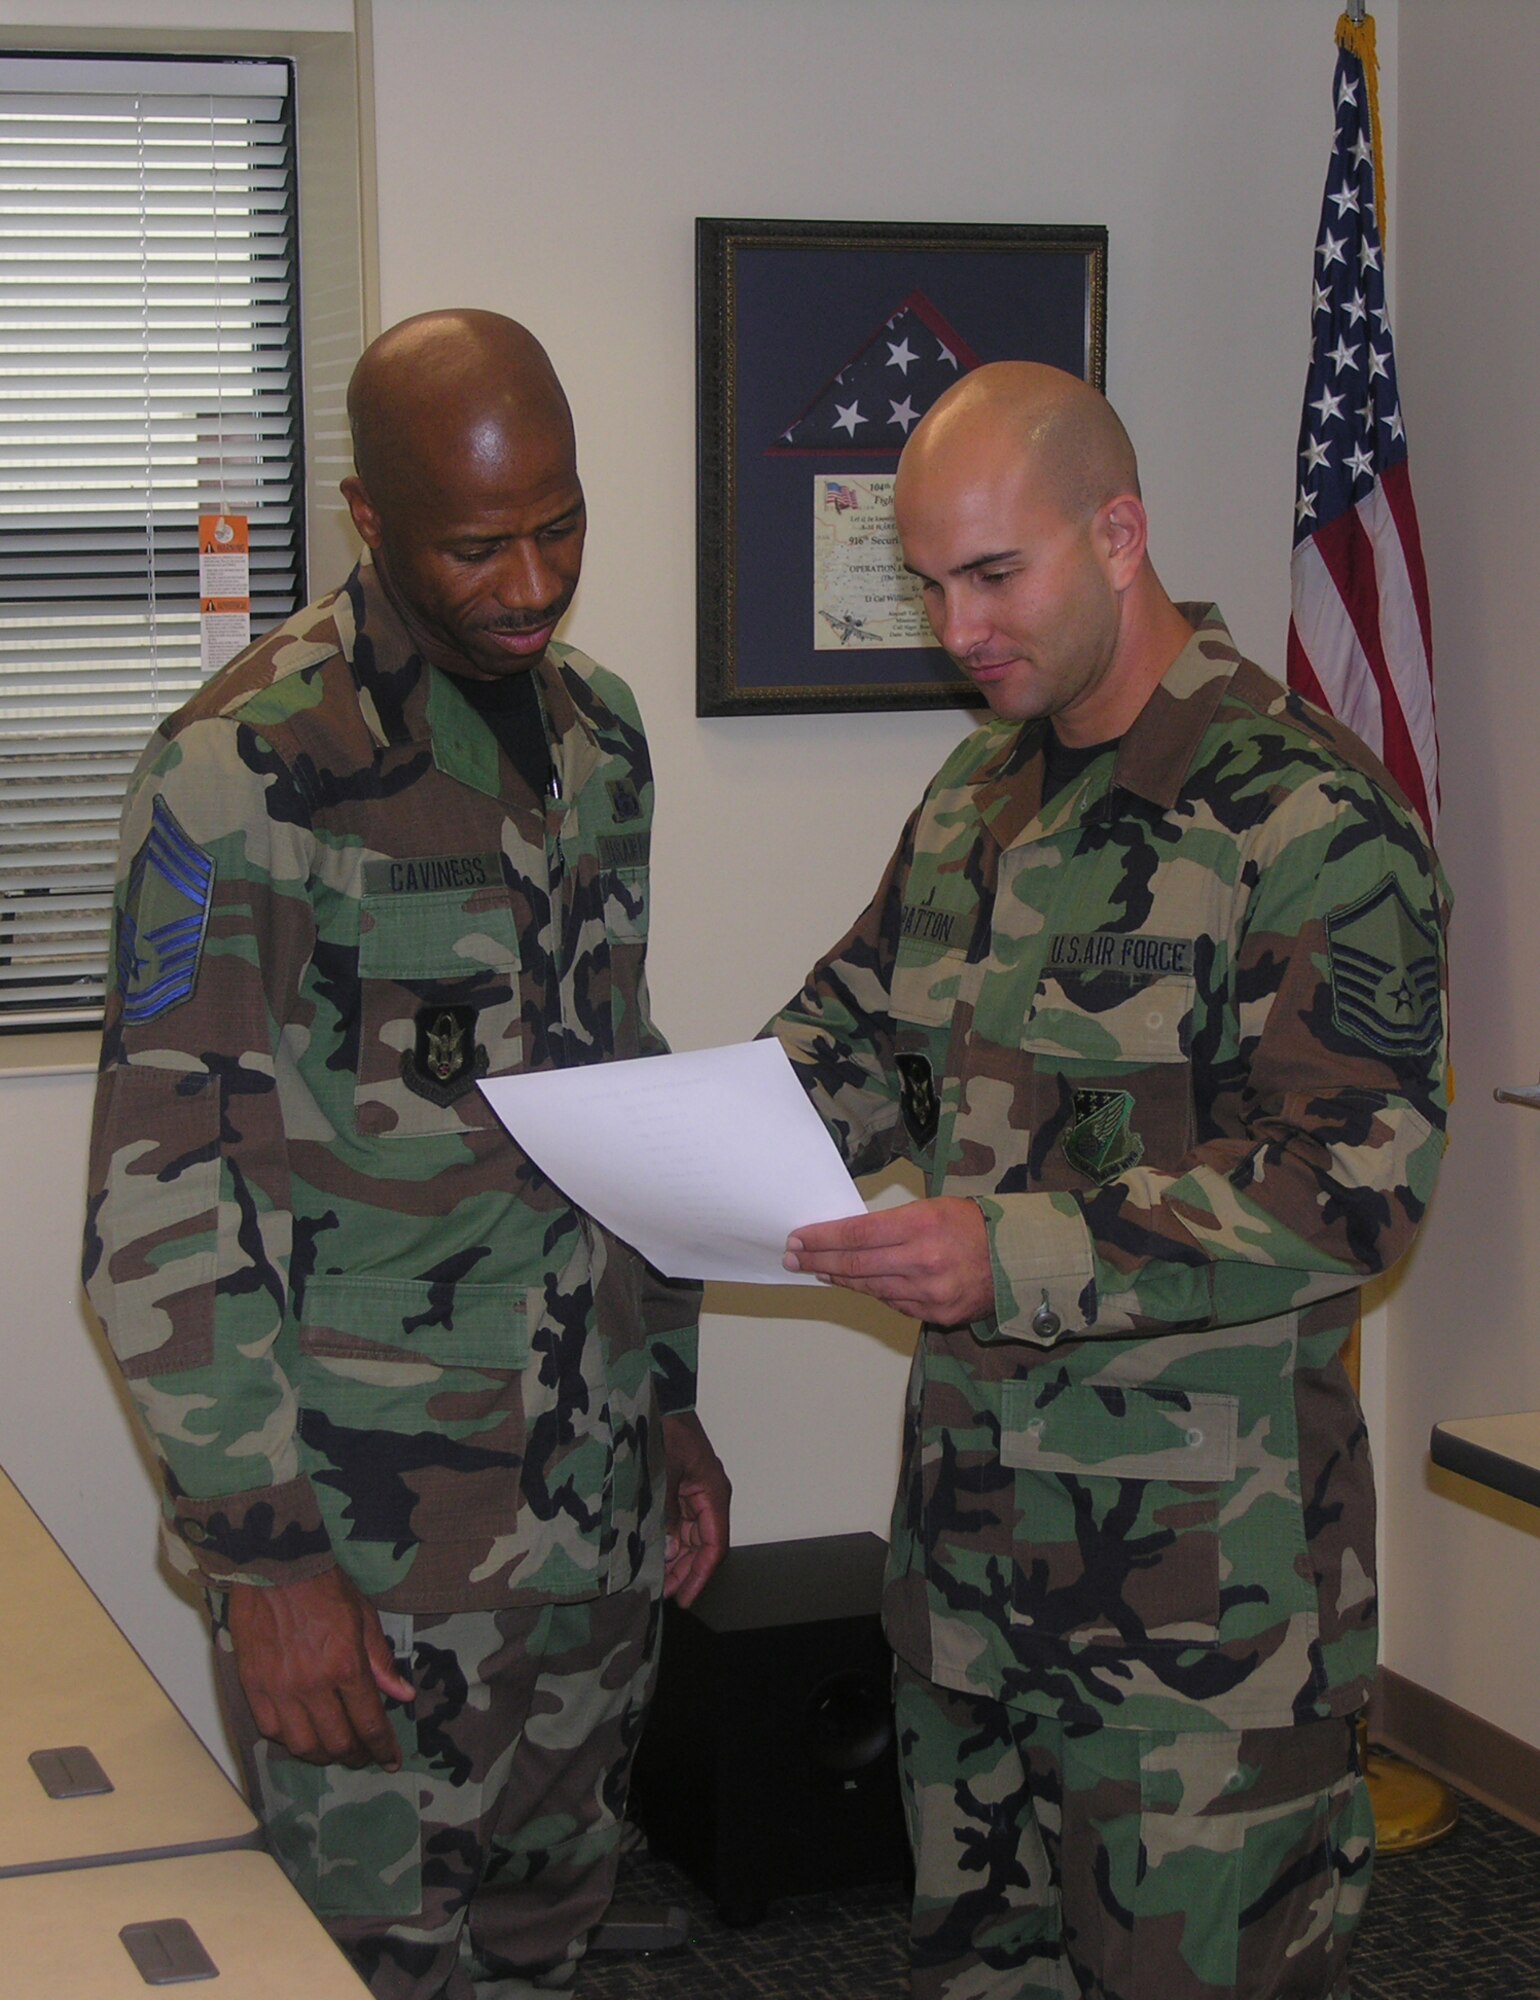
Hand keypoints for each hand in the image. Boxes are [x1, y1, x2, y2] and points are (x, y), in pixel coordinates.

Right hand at [226, 1568, 415, 1769]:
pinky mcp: (253, 1687)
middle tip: (363, 1754)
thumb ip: (381, 1661)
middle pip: (337, 1742)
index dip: (383, 1748)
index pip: (369, 1722)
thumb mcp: (363, 1617)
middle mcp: (312, 1685)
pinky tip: (301, 1734)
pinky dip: (288, 1739)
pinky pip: (271, 1730)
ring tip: (334, 1749)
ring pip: (302, 1745)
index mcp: (345, 1665)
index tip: (390, 1760)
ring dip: (322, 1755)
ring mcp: (279, 1689)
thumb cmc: (323, 1587)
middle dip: (355, 1755)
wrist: (275, 1567)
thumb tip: (403, 1695)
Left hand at [661, 1410, 729, 1607]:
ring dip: (676, 1558)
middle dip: (686, 1572)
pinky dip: (669, 1540)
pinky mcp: (680, 1489)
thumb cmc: (666, 1427)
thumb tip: (668, 1550)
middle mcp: (708, 1496)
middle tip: (664, 1594)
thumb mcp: (664, 1472)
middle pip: (704, 1545)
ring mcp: (694, 1493)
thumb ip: (666, 1512)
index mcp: (713, 1492)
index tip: (685, 1598)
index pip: (714, 1545)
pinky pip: (679, 1522)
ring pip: (691, 1537)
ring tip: (657, 1580)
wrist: (658, 1397)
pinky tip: (654, 1554)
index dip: (700, 1575)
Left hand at [784, 1196, 993, 1326]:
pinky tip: (855, 1282)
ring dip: (839, 1278)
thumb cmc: (972, 1226)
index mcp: (922, 1226)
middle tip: (792, 1258)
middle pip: (856, 1264)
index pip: (857, 1234)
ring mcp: (929, 1293)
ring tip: (819, 1269)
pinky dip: (872, 1292)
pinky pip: (892, 1303)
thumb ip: (891, 1225)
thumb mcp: (932, 1208)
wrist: (1016, 1260)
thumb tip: (847, 1235)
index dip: (822, 1238)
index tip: (798, 1238)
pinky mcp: (935, 1315)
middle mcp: (923, 1262)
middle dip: (818, 1260)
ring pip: (870, 1287)